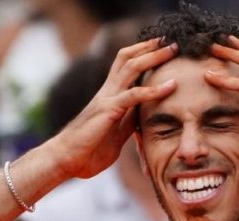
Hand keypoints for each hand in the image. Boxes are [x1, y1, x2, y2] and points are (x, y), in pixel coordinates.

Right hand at [51, 39, 177, 178]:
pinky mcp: (108, 110)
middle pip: (129, 59)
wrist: (65, 160)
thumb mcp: (116, 135)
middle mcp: (108, 92)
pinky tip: (170, 87)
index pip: (126, 66)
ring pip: (131, 68)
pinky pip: (133, 95)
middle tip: (172, 42)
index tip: (163, 49)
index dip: (143, 54)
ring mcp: (107, 98)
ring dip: (154, 57)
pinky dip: (154, 90)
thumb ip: (128, 122)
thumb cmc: (87, 151)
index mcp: (110, 96)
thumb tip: (142, 116)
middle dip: (150, 48)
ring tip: (173, 50)